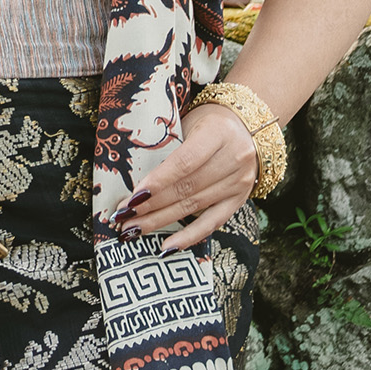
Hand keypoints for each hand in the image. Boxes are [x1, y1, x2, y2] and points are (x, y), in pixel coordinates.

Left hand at [111, 102, 257, 250]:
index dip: (158, 181)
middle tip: (123, 217)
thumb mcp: (189, 122)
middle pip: (187, 188)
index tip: (133, 196)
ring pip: (195, 206)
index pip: (185, 162)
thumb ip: (168, 146)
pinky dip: (189, 236)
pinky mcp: (239, 199)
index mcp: (218, 133)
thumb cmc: (208, 123)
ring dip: (161, 221)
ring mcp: (240, 182)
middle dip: (151, 205)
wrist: (247, 126)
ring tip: (134, 229)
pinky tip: (167, 247)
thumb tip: (133, 177)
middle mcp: (234, 158)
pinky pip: (212, 223)